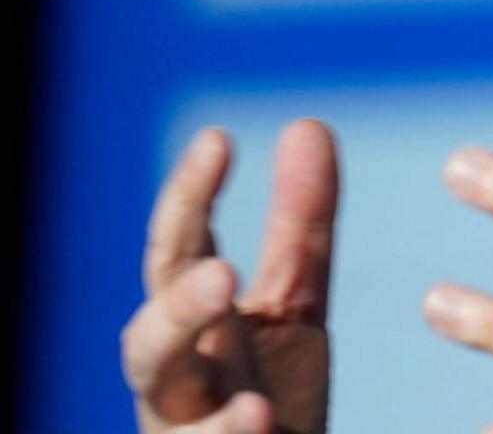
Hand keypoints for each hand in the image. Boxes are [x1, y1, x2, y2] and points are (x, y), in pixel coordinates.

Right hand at [123, 120, 339, 433]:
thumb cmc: (267, 393)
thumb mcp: (291, 304)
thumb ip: (299, 226)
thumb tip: (307, 123)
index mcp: (193, 323)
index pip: (179, 251)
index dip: (190, 197)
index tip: (219, 139)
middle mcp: (175, 376)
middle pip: (151, 336)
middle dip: (177, 304)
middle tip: (219, 272)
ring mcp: (184, 427)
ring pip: (159, 394)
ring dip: (187, 367)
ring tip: (227, 331)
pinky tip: (257, 415)